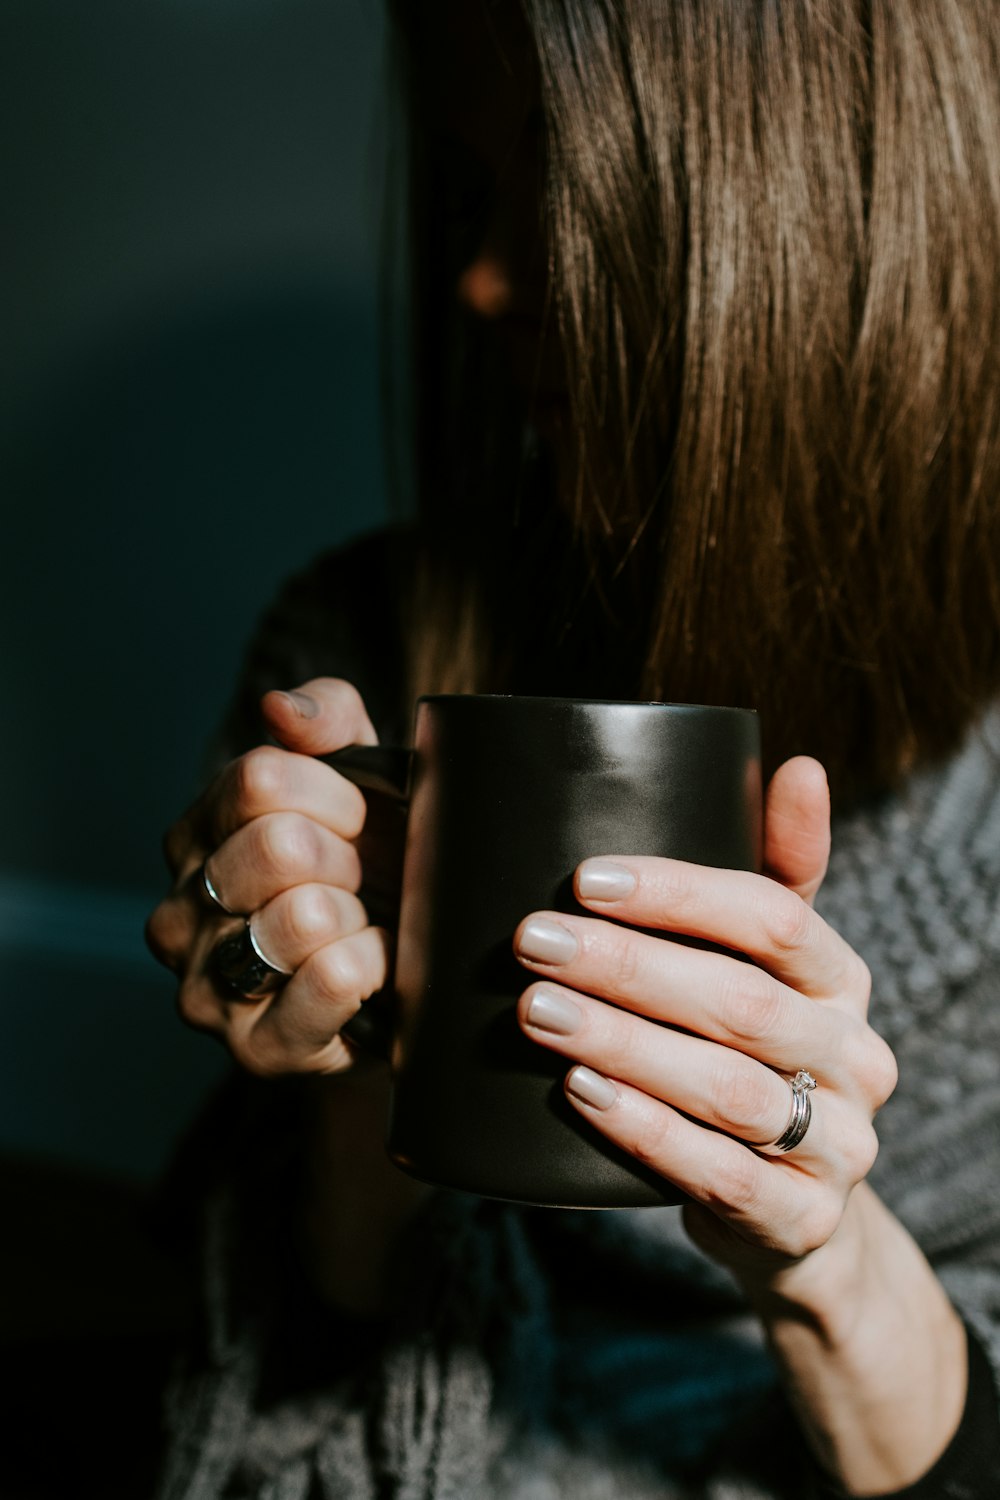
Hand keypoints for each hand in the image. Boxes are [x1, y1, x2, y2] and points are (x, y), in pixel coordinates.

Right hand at [145, 679, 400, 1076]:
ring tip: (365, 929)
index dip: (337, 794)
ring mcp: (205, 987)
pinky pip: (330, 981)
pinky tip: (377, 969)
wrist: (408, 979)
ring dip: (363, 918)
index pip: (260, 779)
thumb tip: (278, 708)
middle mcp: (179, 911)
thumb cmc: (378, 866)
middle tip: (365, 884)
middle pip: (279, 845)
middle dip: (351, 858)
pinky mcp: (255, 1048)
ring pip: (303, 916)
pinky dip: (376, 966)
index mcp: (195, 837)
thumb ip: (326, 719)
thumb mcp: (363, 774)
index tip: (362, 818)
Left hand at [513, 757, 898, 1282]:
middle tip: (531, 941)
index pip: (777, 917)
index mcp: (843, 979)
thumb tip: (799, 766)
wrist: (788, 1208)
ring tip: (536, 1011)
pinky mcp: (803, 1218)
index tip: (586, 877)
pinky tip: (578, 1093)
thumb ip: (775, 872)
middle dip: (626, 967)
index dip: (680, 893)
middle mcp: (856, 1057)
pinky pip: (721, 1174)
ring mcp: (839, 1144)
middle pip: (740, 1001)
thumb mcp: (767, 968)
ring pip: (725, 1088)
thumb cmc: (750, 1057)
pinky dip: (645, 1132)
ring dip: (622, 1044)